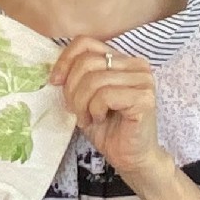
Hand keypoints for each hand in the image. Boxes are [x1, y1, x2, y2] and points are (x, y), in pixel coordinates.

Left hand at [54, 37, 169, 190]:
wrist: (131, 157)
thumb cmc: (108, 128)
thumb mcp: (85, 97)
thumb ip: (77, 77)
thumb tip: (56, 71)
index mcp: (123, 59)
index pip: (86, 43)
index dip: (65, 61)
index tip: (55, 82)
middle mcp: (137, 65)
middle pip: (87, 62)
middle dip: (73, 90)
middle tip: (77, 111)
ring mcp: (144, 80)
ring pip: (94, 80)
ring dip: (83, 104)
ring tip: (89, 118)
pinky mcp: (145, 98)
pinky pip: (105, 95)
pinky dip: (95, 110)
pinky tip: (100, 119)